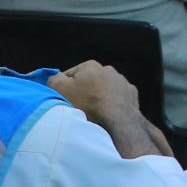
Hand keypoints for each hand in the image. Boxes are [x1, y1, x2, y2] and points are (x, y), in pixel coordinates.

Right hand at [48, 62, 171, 159]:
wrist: (118, 120)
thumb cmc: (87, 103)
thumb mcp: (61, 89)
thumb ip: (54, 79)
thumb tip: (56, 77)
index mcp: (91, 66)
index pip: (71, 75)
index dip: (64, 87)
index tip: (64, 98)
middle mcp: (109, 70)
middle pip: (89, 82)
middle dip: (83, 92)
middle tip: (78, 106)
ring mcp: (123, 82)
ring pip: (104, 90)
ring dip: (98, 98)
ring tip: (93, 112)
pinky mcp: (132, 95)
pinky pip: (117, 99)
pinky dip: (112, 104)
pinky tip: (108, 113)